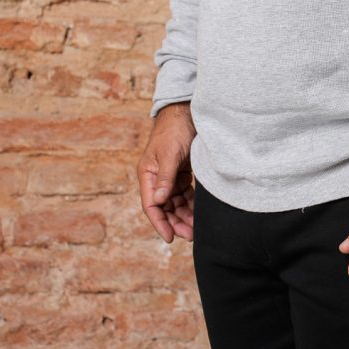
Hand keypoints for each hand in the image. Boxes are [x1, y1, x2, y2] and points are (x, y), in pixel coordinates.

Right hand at [137, 102, 195, 243]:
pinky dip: (192, 204)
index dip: (160, 223)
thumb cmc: (174, 129)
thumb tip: (158, 201)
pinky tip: (200, 212)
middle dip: (176, 222)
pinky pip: (186, 194)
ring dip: (185, 216)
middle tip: (190, 236)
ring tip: (197, 228)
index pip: (151, 205)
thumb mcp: (170, 154)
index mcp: (147, 174)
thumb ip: (165, 178)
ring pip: (176, 203)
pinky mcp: (182, 172)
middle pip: (164, 207)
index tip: (170, 238)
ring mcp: (170, 175)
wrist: (187, 111)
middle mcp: (157, 177)